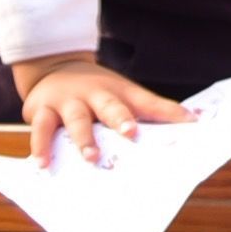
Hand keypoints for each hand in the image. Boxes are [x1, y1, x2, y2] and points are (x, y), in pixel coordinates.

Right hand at [9, 53, 188, 164]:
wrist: (54, 67)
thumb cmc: (97, 91)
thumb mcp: (122, 94)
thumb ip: (150, 111)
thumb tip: (190, 124)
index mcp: (120, 91)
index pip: (147, 101)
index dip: (167, 111)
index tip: (188, 121)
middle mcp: (95, 94)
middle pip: (110, 105)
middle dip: (120, 118)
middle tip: (131, 133)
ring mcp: (68, 101)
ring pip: (76, 118)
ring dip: (84, 138)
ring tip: (91, 156)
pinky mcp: (42, 110)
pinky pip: (40, 129)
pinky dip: (41, 146)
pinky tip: (43, 164)